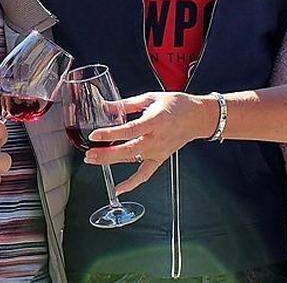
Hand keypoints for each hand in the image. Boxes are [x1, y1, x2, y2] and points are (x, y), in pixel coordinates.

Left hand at [85, 92, 216, 194]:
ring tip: (93, 160)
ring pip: (132, 160)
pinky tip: (119, 189)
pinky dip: (132, 183)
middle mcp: (156, 139)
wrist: (198, 118)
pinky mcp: (160, 158)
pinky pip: (145, 174)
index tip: (95, 135)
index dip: (111, 134)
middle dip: (106, 153)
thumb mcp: (151, 97)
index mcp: (154, 121)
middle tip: (89, 154)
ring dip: (111, 162)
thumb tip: (105, 106)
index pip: (129, 130)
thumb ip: (127, 104)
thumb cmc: (177, 105)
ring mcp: (158, 151)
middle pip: (128, 150)